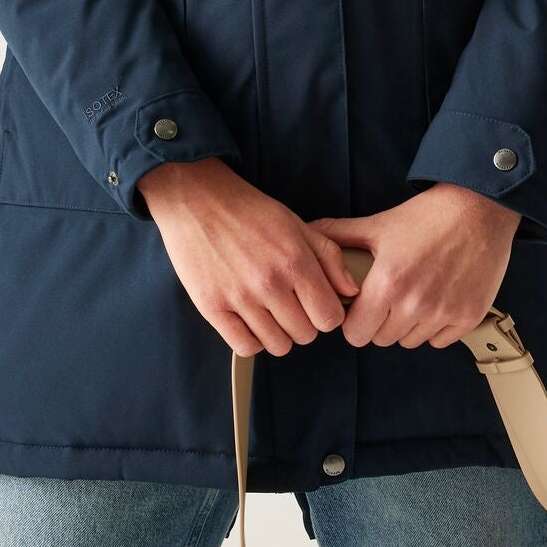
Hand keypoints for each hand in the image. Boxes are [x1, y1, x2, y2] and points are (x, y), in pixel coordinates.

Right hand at [139, 158, 363, 357]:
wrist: (197, 198)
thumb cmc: (249, 210)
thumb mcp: (296, 223)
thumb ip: (329, 257)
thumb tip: (350, 290)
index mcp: (295, 260)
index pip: (329, 317)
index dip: (326, 313)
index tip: (315, 303)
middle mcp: (269, 282)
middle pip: (305, 334)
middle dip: (303, 322)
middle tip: (289, 302)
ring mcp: (239, 297)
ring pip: (277, 345)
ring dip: (278, 332)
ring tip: (268, 310)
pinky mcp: (212, 307)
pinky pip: (245, 347)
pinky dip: (251, 340)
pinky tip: (249, 319)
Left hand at [307, 183, 521, 348]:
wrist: (478, 209)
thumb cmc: (426, 216)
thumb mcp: (379, 224)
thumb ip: (340, 234)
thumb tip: (308, 231)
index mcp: (387, 282)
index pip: (355, 334)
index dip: (353, 320)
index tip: (360, 307)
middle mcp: (415, 304)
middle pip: (382, 339)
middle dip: (379, 321)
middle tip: (387, 296)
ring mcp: (444, 313)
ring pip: (410, 342)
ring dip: (406, 325)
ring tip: (412, 294)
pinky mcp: (468, 317)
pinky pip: (439, 341)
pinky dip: (435, 327)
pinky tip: (435, 299)